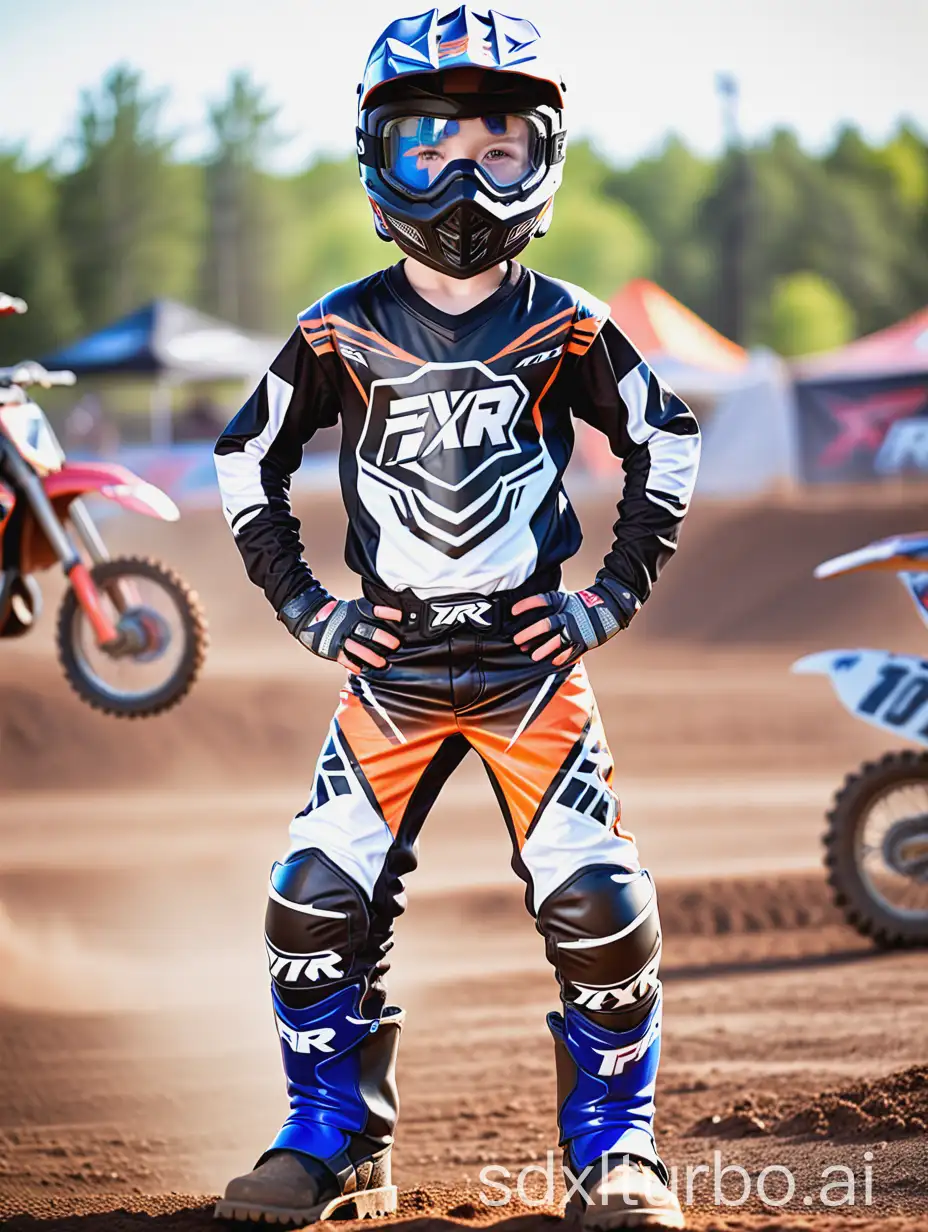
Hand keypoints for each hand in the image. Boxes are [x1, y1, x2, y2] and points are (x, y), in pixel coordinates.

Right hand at [279, 589, 401, 673]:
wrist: (310, 615)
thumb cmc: (339, 614)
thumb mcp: (353, 609)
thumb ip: (368, 614)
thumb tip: (393, 620)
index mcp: (355, 612)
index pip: (374, 611)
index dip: (388, 613)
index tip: (400, 616)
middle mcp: (349, 624)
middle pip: (369, 632)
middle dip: (383, 639)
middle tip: (395, 645)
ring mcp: (340, 637)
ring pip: (358, 648)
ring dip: (372, 657)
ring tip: (383, 663)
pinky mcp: (332, 648)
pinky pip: (345, 659)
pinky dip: (354, 665)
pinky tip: (363, 671)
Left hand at [512, 580, 638, 665]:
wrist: (611, 606)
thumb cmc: (584, 604)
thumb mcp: (566, 599)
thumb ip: (551, 606)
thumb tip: (528, 615)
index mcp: (562, 601)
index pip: (541, 601)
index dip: (526, 605)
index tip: (513, 611)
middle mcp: (568, 615)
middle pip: (545, 624)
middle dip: (529, 633)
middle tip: (517, 640)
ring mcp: (577, 629)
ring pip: (557, 640)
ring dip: (544, 649)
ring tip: (533, 656)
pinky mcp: (585, 640)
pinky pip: (572, 651)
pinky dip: (562, 657)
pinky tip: (553, 662)